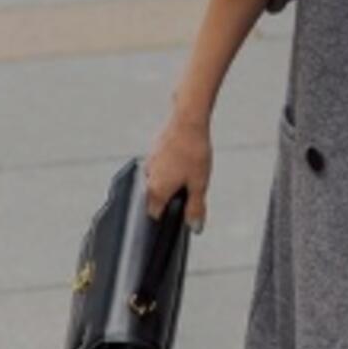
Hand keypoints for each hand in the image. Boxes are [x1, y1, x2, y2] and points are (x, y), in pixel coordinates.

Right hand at [144, 105, 212, 233]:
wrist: (188, 121)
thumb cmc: (194, 153)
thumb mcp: (199, 184)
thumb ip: (195, 208)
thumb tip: (195, 227)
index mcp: (156, 190)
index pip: (154, 214)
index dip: (166, 218)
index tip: (178, 217)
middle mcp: (148, 178)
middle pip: (155, 198)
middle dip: (170, 200)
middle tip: (189, 194)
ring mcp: (149, 163)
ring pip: (158, 181)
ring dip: (171, 183)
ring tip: (189, 174)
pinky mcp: (154, 151)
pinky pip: (160, 167)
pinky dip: (170, 169)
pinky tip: (184, 162)